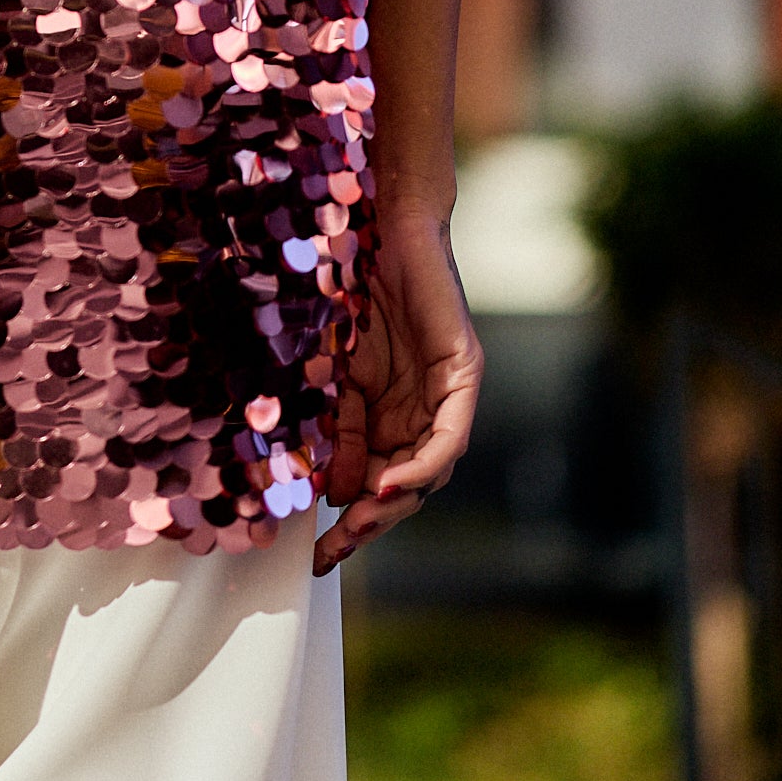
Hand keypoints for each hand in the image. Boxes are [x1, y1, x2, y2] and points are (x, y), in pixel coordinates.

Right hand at [313, 209, 482, 575]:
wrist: (382, 226)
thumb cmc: (351, 290)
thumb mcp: (334, 375)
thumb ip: (338, 430)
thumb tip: (333, 495)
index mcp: (392, 414)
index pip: (378, 482)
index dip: (351, 522)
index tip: (317, 554)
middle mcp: (425, 412)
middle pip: (406, 489)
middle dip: (370, 526)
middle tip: (333, 552)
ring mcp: (448, 395)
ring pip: (431, 472)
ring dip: (394, 503)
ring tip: (357, 524)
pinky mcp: (464, 375)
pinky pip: (450, 438)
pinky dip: (421, 466)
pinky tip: (389, 485)